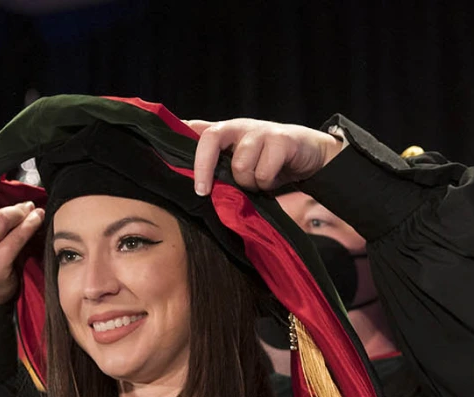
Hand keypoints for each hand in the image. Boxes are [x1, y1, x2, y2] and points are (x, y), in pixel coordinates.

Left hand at [186, 118, 343, 195]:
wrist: (310, 154)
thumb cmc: (270, 161)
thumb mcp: (240, 163)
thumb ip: (218, 166)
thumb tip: (190, 181)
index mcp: (226, 133)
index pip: (196, 130)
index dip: (178, 136)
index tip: (163, 154)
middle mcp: (238, 127)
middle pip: (210, 138)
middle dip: (203, 168)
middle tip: (203, 191)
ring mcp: (260, 131)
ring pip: (240, 164)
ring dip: (248, 181)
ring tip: (257, 182)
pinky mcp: (281, 140)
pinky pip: (263, 171)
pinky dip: (266, 182)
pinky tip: (273, 179)